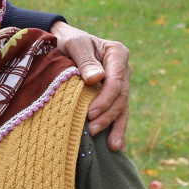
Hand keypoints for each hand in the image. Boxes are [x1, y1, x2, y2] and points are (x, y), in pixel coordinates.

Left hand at [50, 22, 129, 150]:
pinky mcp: (113, 95)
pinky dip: (116, 128)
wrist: (64, 41)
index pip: (116, 80)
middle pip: (120, 97)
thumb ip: (85, 60)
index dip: (105, 99)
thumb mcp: (75, 44)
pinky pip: (118, 112)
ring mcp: (120, 83)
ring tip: (111, 146)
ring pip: (122, 107)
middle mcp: (123, 70)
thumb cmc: (69, 41)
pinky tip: (117, 147)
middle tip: (92, 130)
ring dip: (115, 127)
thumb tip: (96, 79)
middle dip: (107, 115)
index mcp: (117, 54)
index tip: (90, 112)